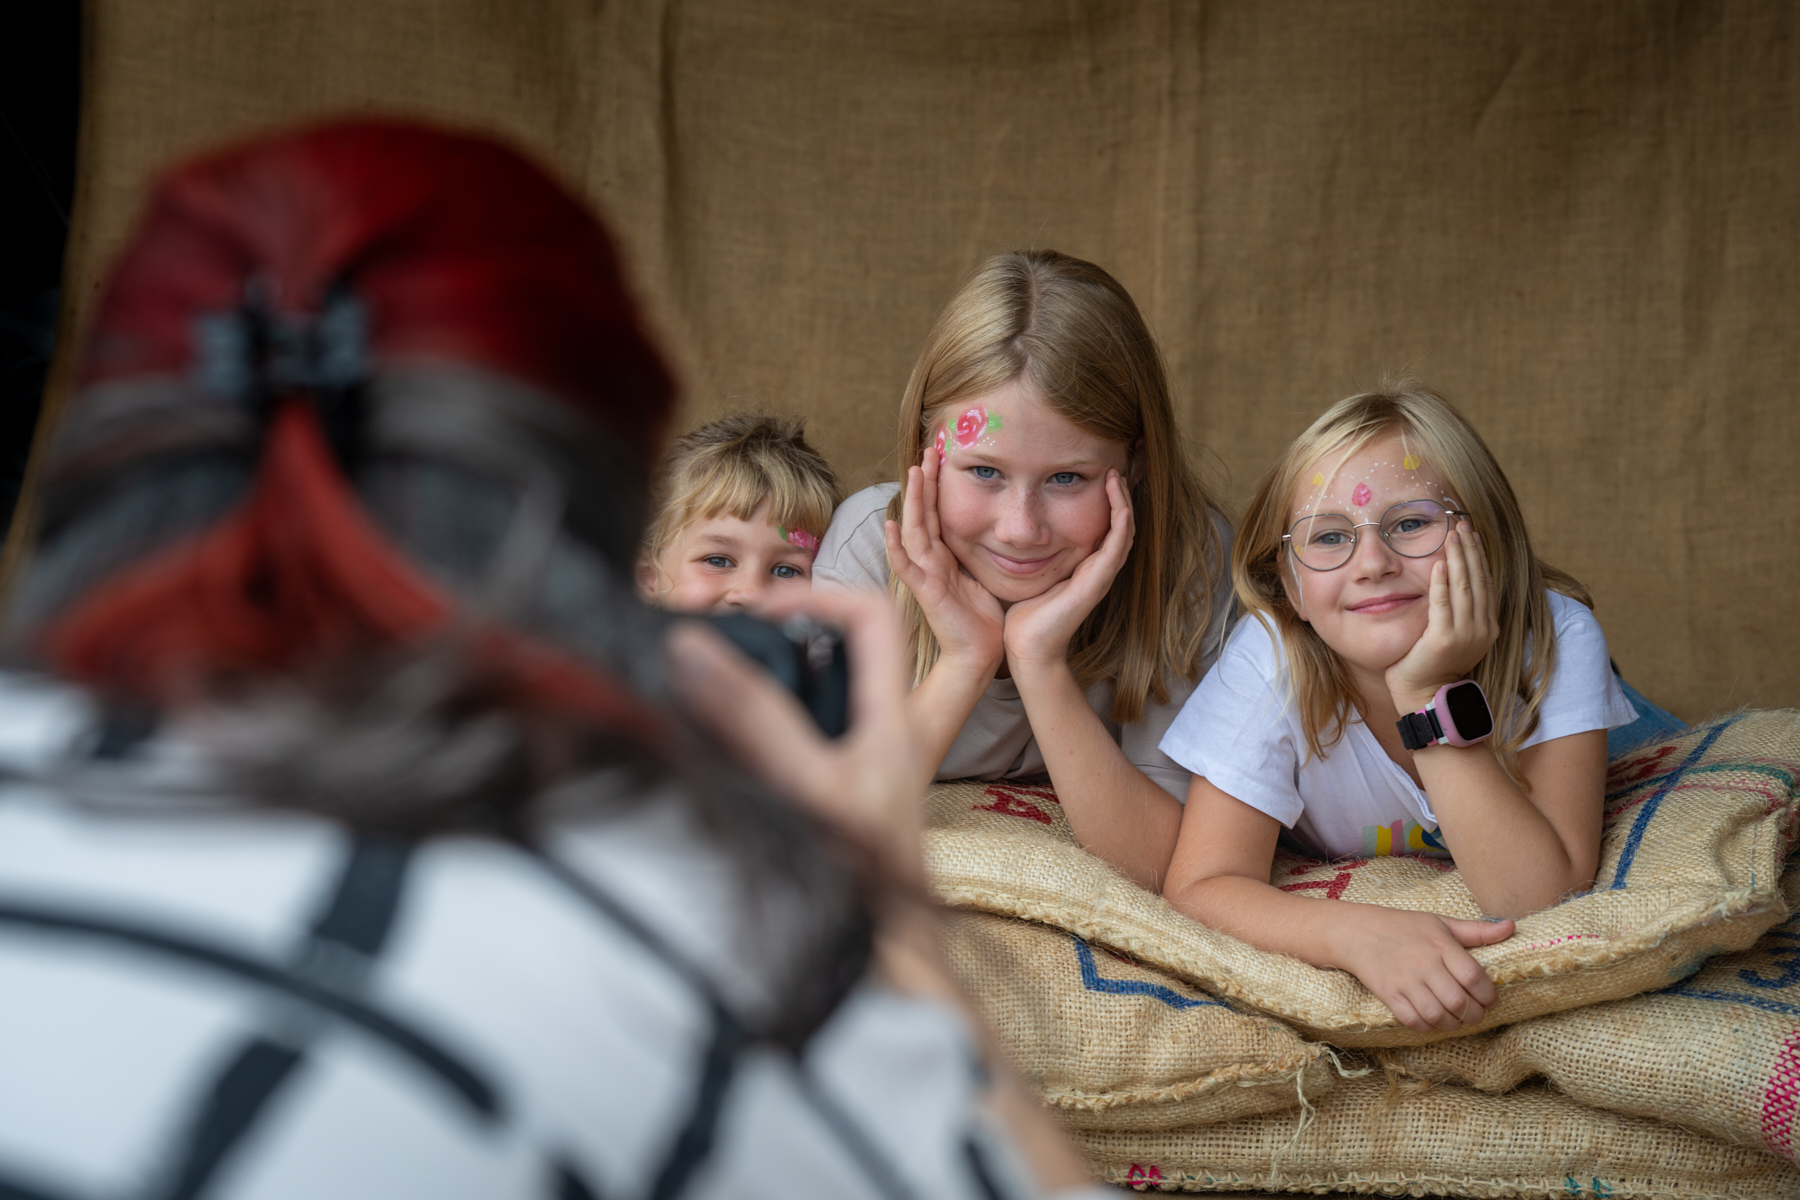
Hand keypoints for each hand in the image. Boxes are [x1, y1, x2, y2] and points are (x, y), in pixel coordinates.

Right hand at [666, 588, 927, 881]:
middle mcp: (881, 736)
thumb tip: (696, 653)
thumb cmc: (864, 886)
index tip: (756, 613)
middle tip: (731, 635)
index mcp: (894, 721)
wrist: (881, 963)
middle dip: (786, 629)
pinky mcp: (828, 796)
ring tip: (713, 674)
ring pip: (815, 693)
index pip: (871, 618)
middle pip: (842, 648)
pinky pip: (793, 736)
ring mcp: (855, 767)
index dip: (816, 596)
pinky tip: (718, 731)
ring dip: (767, 675)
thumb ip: (755, 720)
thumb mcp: (807, 787)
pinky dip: (754, 722)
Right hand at [884, 446, 1004, 671]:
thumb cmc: (982, 621)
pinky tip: (892, 526)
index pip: (937, 515)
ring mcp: (925, 576)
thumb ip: (978, 555)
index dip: (937, 487)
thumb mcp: (982, 577)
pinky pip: (907, 566)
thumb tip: (994, 532)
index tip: (940, 459)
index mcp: (945, 559)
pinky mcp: (926, 593)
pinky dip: (897, 547)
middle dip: (925, 483)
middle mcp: (932, 563)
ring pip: (914, 532)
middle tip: (928, 451)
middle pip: (923, 515)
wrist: (980, 655)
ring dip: (913, 502)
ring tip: (913, 473)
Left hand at [1002, 469, 1134, 671]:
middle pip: (1120, 525)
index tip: (1099, 474)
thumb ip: (1033, 553)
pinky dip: (1121, 522)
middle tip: (1114, 468)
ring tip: (1116, 477)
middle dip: (1119, 496)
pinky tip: (1119, 503)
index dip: (1107, 501)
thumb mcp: (1031, 573)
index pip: (1105, 527)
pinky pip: (1117, 546)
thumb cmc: (1025, 614)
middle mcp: (1098, 569)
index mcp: (1085, 566)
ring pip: (1124, 531)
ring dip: (1123, 502)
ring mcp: (1101, 576)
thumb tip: (1016, 530)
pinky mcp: (1097, 582)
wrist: (1026, 646)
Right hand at [1331, 906, 1512, 1032]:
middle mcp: (1423, 963)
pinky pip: (1413, 1020)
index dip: (1488, 995)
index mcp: (1440, 944)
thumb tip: (1511, 927)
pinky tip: (1432, 1020)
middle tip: (1475, 1014)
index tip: (1490, 1000)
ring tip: (1456, 1019)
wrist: (1356, 932)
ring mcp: (1404, 980)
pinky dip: (1427, 1026)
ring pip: (1437, 1015)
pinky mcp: (1388, 994)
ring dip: (1452, 1023)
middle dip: (1474, 1014)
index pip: (1473, 976)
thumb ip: (1476, 930)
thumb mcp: (1440, 923)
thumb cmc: (1403, 926)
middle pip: (1458, 1001)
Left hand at [1386, 523, 1498, 710]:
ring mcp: (1466, 634)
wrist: (1424, 695)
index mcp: (1486, 626)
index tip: (1472, 534)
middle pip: (1478, 579)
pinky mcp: (1444, 638)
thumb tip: (1449, 580)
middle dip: (1470, 549)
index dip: (1479, 556)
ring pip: (1465, 587)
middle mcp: (1482, 628)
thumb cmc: (1430, 664)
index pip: (1485, 582)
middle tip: (1463, 524)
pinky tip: (1441, 563)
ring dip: (1459, 558)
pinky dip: (1443, 583)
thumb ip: (1454, 611)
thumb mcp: (1450, 633)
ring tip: (1453, 535)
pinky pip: (1444, 604)